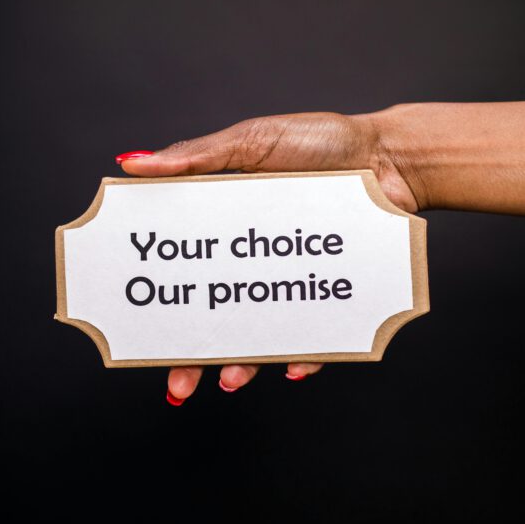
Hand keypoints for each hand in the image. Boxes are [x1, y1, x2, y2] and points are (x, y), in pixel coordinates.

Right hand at [117, 111, 423, 404]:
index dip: (162, 299)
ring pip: (262, 333)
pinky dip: (305, 353)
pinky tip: (294, 367)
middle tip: (179, 382)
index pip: (187, 269)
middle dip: (195, 355)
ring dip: (244, 364)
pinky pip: (317, 335)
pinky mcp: (331, 294)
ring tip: (233, 379)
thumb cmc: (323, 141)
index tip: (137, 326)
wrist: (392, 156)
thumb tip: (132, 165)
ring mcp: (293, 281)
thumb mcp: (250, 141)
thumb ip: (195, 157)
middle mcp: (256, 261)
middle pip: (218, 316)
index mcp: (226, 226)